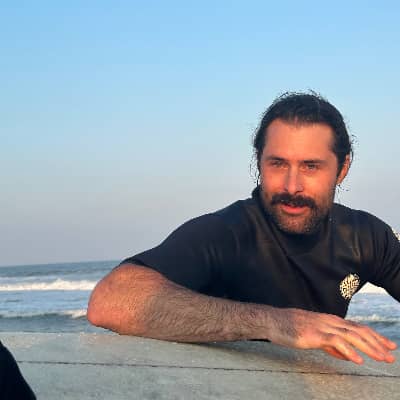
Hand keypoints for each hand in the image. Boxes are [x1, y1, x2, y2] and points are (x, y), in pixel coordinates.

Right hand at [268, 308, 396, 363]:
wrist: (274, 320)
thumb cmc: (291, 327)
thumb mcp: (314, 335)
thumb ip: (331, 345)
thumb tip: (347, 356)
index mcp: (331, 321)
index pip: (358, 327)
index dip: (374, 336)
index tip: (387, 345)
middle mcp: (330, 321)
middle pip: (359, 330)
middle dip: (377, 342)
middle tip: (391, 354)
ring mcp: (323, 326)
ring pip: (352, 335)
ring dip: (369, 347)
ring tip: (382, 358)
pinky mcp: (314, 334)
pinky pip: (335, 342)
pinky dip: (348, 350)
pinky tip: (357, 360)